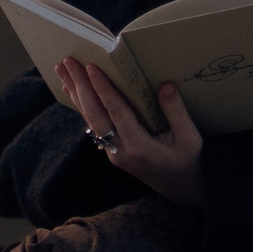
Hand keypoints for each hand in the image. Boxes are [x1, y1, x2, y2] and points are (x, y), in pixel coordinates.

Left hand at [59, 57, 205, 209]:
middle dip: (80, 86)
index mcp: (139, 147)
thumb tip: (165, 85)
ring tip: (62, 69)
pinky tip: (72, 89)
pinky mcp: (111, 151)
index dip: (103, 89)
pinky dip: (82, 105)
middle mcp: (120, 151)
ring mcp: (113, 153)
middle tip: (68, 61)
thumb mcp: (190, 139)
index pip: (116, 113)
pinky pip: (94, 125)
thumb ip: (176, 112)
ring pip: (90, 119)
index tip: (91, 67)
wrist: (181, 191)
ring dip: (76, 93)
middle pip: (94, 115)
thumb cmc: (188, 163)